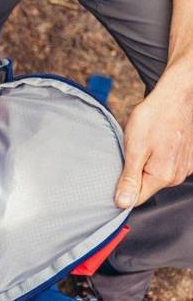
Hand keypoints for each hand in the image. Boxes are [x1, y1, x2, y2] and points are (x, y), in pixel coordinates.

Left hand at [115, 67, 192, 208]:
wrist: (176, 96)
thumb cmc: (154, 118)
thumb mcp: (134, 148)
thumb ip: (129, 178)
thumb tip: (123, 204)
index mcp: (163, 176)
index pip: (136, 199)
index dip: (121, 191)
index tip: (113, 176)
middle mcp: (176, 176)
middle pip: (145, 187)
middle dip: (132, 174)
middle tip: (129, 152)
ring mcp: (183, 168)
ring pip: (154, 176)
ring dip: (143, 165)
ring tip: (143, 145)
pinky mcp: (185, 159)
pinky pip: (164, 166)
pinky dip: (155, 158)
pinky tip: (154, 143)